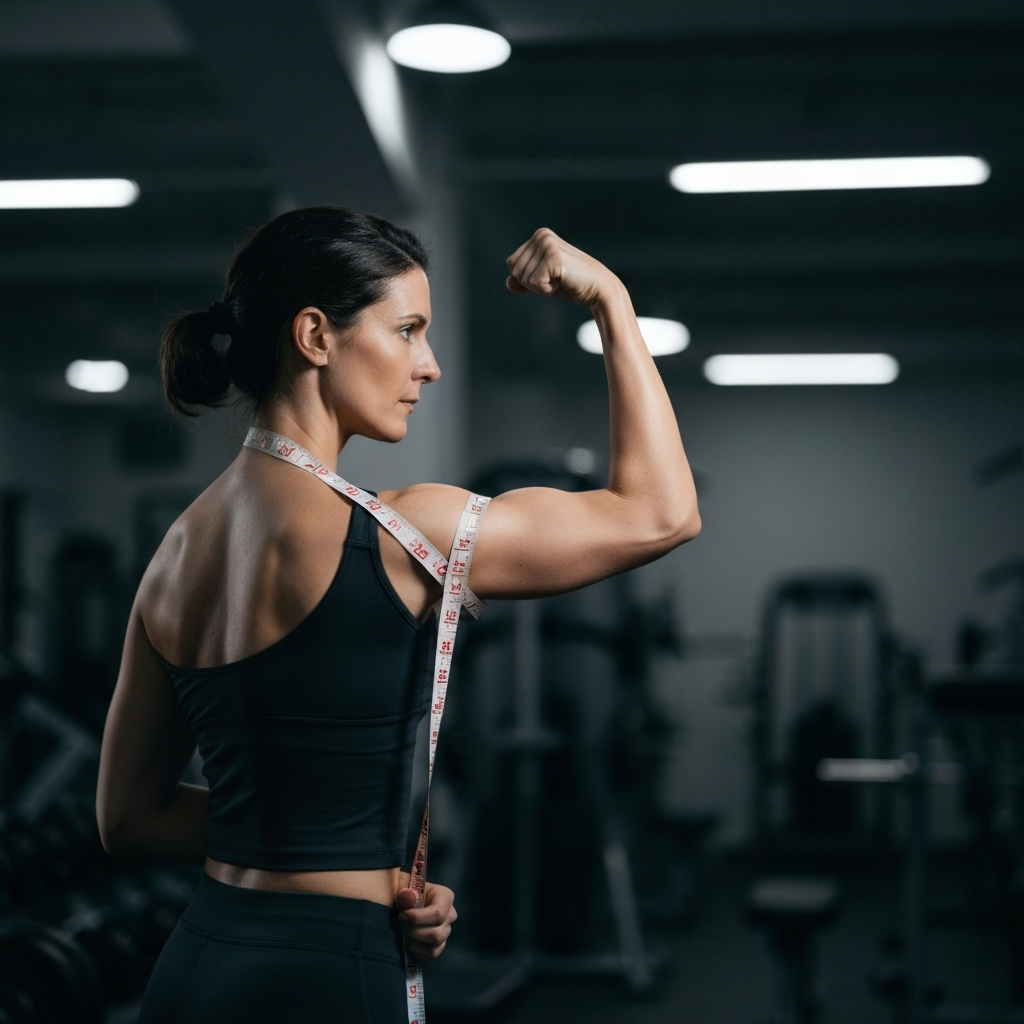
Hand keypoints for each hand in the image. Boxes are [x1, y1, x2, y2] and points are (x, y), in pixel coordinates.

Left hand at [396, 883, 456, 962]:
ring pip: (435, 945)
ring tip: (403, 935)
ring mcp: (446, 931)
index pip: (438, 913)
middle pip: (437, 933)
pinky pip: (432, 954)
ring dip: (416, 943)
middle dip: (416, 933)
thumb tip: (409, 897)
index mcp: (445, 897)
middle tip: (402, 927)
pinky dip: (418, 952)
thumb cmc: (406, 894)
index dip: (418, 918)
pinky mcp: (440, 944)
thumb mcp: (404, 889)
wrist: (405, 903)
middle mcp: (450, 915)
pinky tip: (408, 943)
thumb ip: (405, 893)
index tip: (401, 915)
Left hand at [506, 228, 621, 306]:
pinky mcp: (553, 258)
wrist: (599, 290)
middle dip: (533, 283)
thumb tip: (508, 283)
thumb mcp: (543, 281)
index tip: (550, 276)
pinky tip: (562, 283)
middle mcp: (542, 235)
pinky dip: (545, 290)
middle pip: (515, 270)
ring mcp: (547, 244)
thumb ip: (524, 281)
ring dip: (540, 287)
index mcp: (539, 235)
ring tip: (561, 280)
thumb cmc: (572, 284)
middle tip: (557, 280)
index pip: (512, 263)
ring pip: (522, 278)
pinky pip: (533, 283)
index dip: (528, 278)